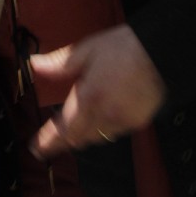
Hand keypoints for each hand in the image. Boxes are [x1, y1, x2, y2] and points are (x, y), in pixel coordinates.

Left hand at [29, 25, 166, 158]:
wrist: (161, 53)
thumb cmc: (123, 47)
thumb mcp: (87, 49)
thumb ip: (60, 63)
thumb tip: (34, 65)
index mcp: (89, 97)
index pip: (63, 129)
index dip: (48, 142)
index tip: (35, 149)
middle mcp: (105, 115)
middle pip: (79, 139)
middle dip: (64, 139)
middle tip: (51, 139)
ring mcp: (123, 121)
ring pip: (97, 138)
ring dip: (84, 134)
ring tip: (76, 127)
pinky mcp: (138, 122)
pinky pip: (114, 132)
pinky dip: (104, 128)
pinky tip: (102, 116)